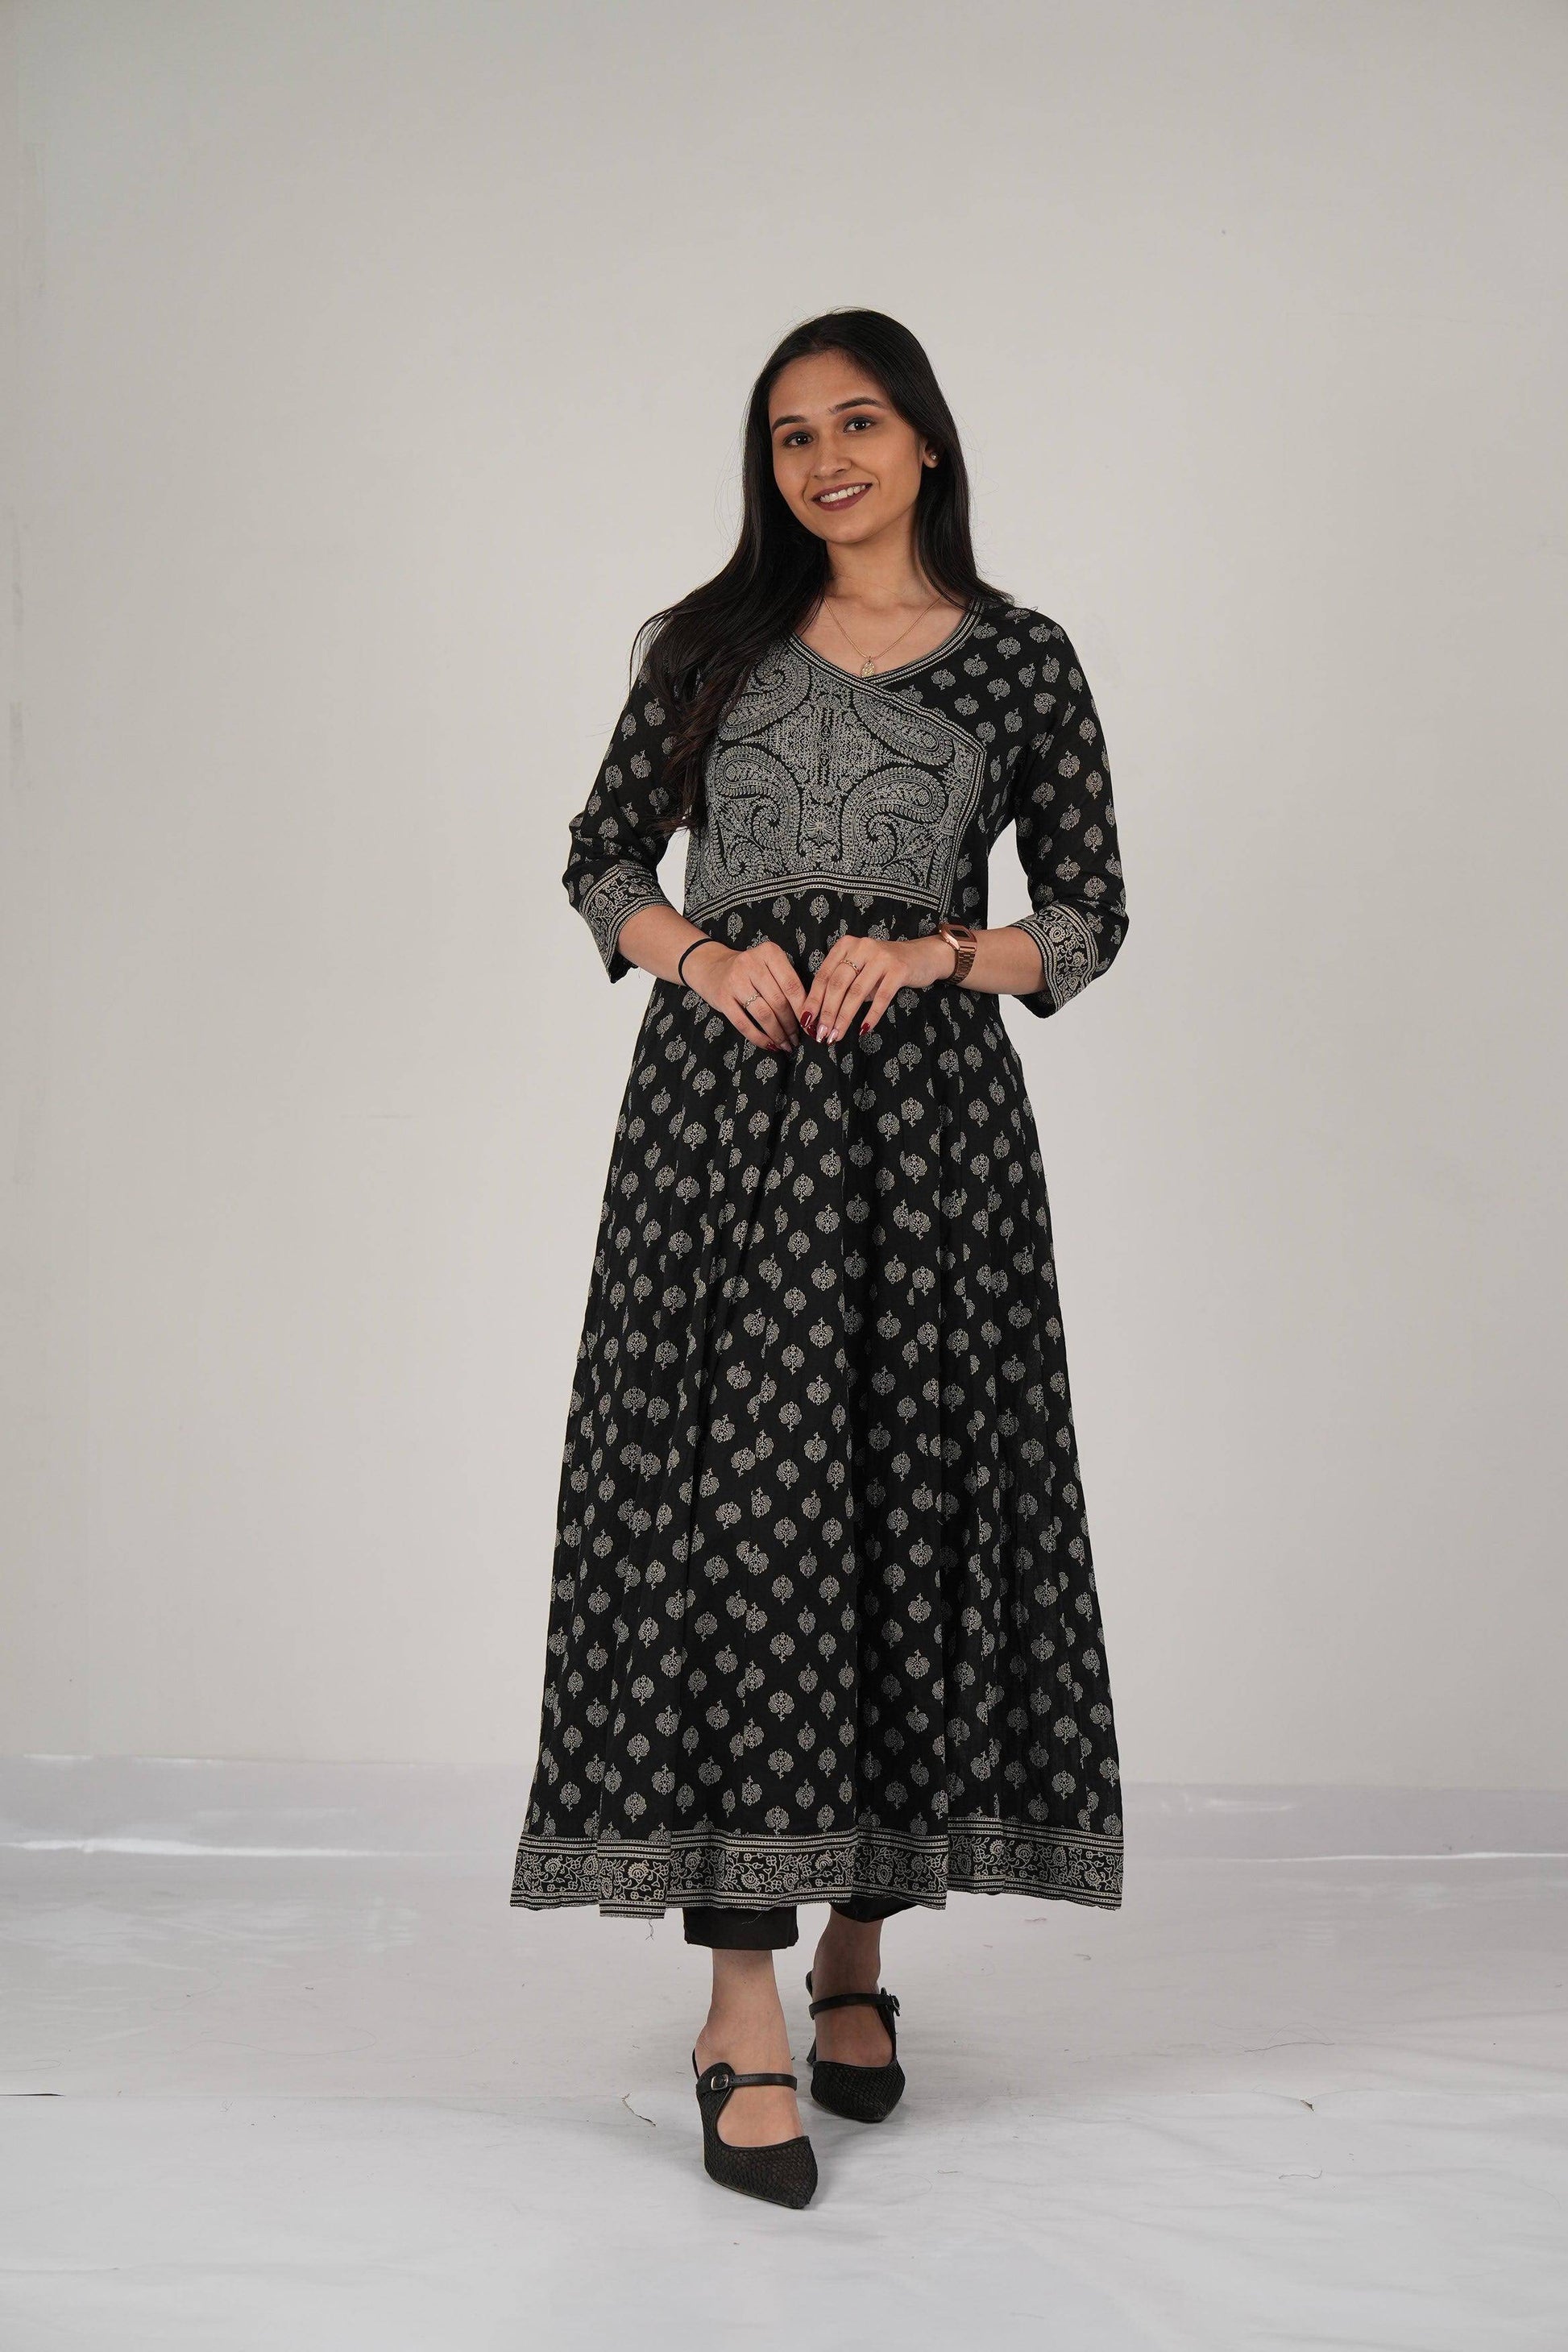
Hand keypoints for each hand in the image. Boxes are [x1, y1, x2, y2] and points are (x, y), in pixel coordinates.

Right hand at [685, 938, 807, 1051]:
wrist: (712, 967)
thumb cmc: (750, 971)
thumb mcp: (770, 966)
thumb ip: (787, 982)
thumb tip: (808, 1015)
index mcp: (769, 952)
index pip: (792, 985)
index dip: (803, 1009)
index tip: (809, 1025)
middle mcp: (751, 963)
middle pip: (779, 1001)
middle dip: (791, 1025)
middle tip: (797, 1038)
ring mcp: (735, 980)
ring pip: (764, 1014)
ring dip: (777, 1034)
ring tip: (786, 1044)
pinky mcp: (722, 998)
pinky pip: (744, 1024)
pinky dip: (759, 1038)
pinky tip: (769, 1045)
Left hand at [802, 931, 955, 1042]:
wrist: (922, 956)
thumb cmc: (884, 967)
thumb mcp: (860, 969)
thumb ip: (843, 985)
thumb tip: (820, 1017)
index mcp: (846, 946)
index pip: (824, 975)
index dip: (813, 1000)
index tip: (806, 1022)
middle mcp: (862, 947)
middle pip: (837, 984)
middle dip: (826, 1012)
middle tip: (821, 1034)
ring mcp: (881, 957)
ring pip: (856, 992)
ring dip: (844, 1017)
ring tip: (836, 1036)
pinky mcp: (899, 969)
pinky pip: (881, 997)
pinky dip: (871, 1015)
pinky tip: (863, 1029)